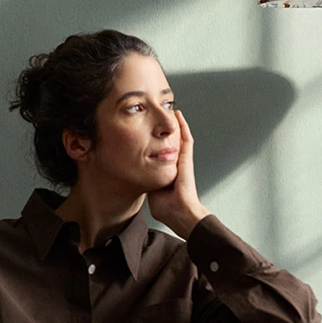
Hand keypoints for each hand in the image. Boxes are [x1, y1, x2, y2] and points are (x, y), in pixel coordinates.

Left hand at [147, 110, 209, 238]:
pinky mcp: (186, 159)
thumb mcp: (151, 192)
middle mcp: (175, 164)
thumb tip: (135, 176)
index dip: (155, 143)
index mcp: (167, 171)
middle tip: (159, 114)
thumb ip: (146, 182)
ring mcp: (182, 161)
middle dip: (164, 129)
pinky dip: (183, 126)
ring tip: (170, 110)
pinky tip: (178, 115)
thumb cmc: (167, 208)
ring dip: (175, 124)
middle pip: (169, 141)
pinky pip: (185, 139)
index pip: (160, 153)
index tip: (146, 134)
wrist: (180, 213)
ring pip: (178, 137)